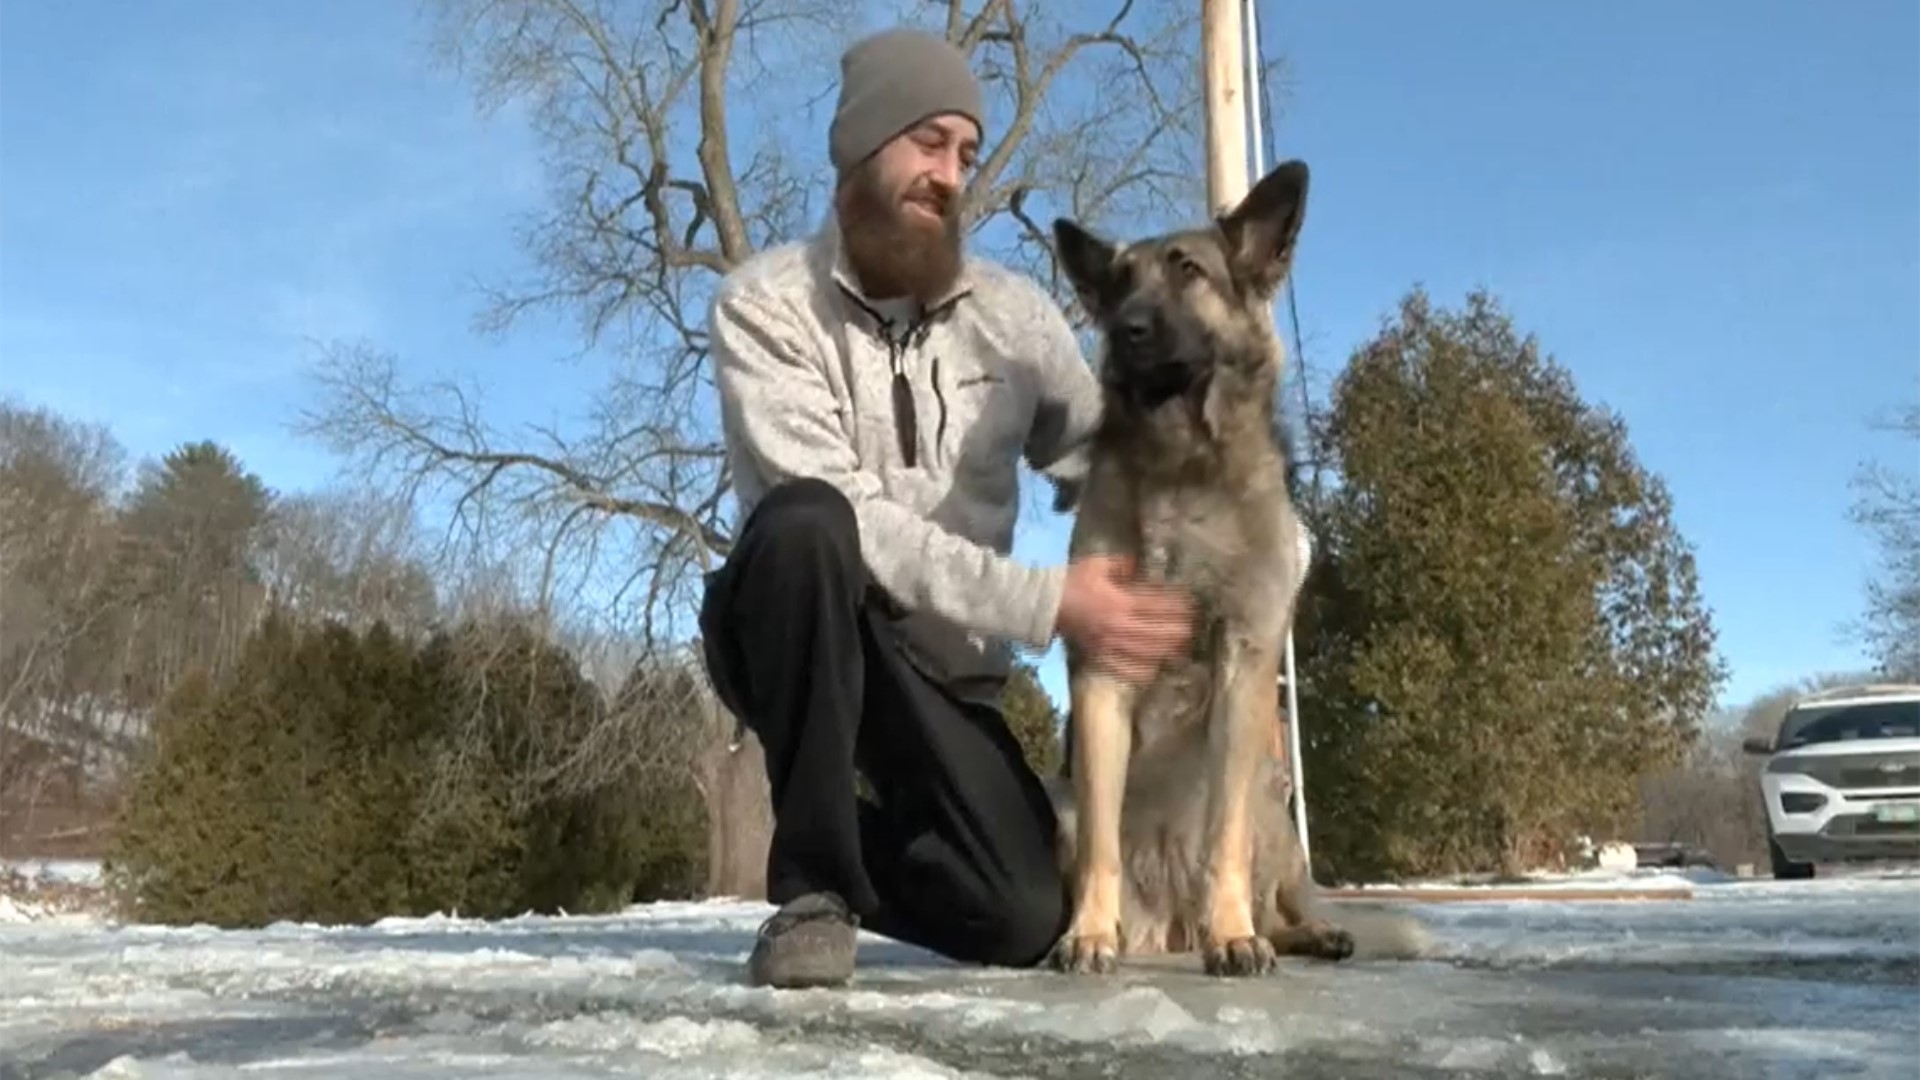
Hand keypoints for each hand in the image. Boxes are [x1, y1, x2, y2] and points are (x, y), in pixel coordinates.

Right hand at [1055, 553, 1193, 683]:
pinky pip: (1126, 669)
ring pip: (1147, 654)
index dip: (1177, 606)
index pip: (1158, 606)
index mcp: (1121, 602)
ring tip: (1180, 649)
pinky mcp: (1101, 657)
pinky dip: (1142, 670)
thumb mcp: (1098, 565)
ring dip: (1166, 651)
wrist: (1045, 605)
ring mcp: (1111, 645)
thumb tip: (1141, 566)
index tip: (1191, 605)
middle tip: (1192, 629)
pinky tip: (1153, 668)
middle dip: (1178, 631)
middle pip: (1158, 633)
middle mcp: (1120, 626)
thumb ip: (1124, 565)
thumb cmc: (1072, 581)